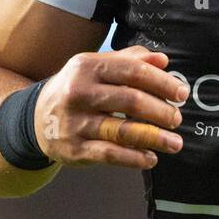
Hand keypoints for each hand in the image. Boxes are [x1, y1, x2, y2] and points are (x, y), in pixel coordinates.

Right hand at [33, 44, 186, 169]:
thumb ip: (131, 60)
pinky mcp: (73, 148)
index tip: (181, 93)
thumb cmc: (79, 89)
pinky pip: (109, 154)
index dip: (162, 83)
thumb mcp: (97, 66)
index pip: (133, 72)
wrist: (36, 118)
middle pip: (130, 100)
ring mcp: (75, 122)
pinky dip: (134, 158)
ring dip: (154, 138)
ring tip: (175, 143)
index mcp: (88, 67)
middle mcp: (79, 93)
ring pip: (122, 131)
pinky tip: (151, 158)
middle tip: (177, 119)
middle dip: (161, 111)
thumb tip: (163, 61)